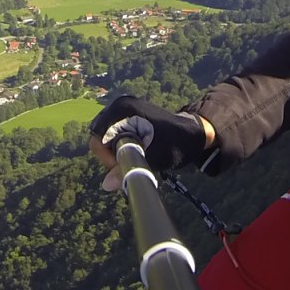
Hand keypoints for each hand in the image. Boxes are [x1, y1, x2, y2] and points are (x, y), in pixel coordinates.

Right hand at [87, 93, 211, 190]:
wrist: (192, 133)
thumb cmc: (175, 145)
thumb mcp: (152, 159)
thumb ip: (128, 169)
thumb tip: (106, 185)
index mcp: (123, 109)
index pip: (97, 138)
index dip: (106, 156)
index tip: (123, 164)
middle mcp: (120, 105)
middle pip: (99, 137)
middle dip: (110, 154)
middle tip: (129, 162)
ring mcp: (123, 108)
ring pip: (105, 137)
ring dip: (115, 151)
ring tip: (135, 156)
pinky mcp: (127, 115)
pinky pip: (113, 133)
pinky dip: (120, 145)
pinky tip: (135, 150)